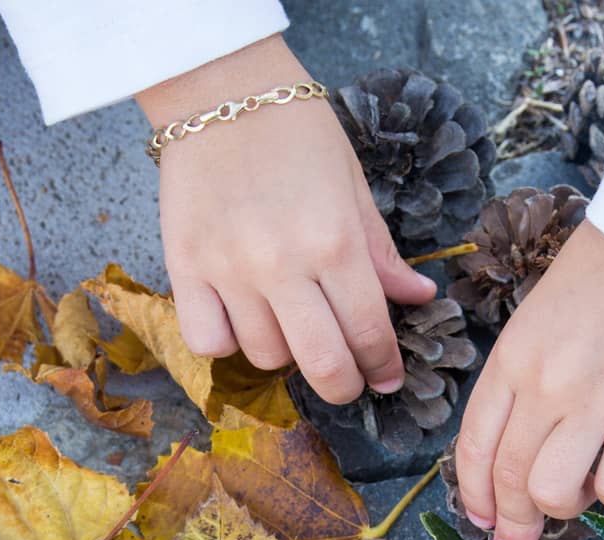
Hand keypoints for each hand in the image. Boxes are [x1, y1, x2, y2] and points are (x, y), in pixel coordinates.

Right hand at [136, 36, 435, 401]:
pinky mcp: (184, 267)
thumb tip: (418, 297)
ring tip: (290, 326)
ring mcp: (230, 271)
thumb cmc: (297, 131)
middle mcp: (284, 266)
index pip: (370, 333)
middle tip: (348, 380)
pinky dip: (226, 342)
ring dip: (285, 354)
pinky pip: (207, 342)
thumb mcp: (354, 186)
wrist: (220, 89)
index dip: (383, 366)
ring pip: (264, 357)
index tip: (387, 378)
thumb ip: (381, 252)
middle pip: (322, 364)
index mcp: (336, 243)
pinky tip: (239, 319)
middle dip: (344, 385)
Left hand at [455, 222, 603, 539]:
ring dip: (562, 509)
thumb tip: (521, 443)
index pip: (474, 446)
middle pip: (509, 479)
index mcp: (512, 358)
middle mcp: (545, 384)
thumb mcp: (541, 316)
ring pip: (553, 493)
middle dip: (510, 524)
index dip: (473, 495)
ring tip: (581, 494)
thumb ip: (524, 377)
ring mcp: (596, 401)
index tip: (481, 520)